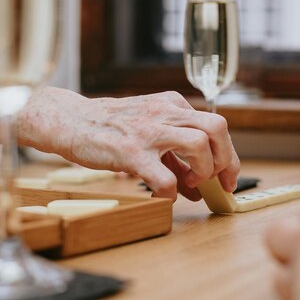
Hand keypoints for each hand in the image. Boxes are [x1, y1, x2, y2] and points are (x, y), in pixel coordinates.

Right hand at [20, 88, 239, 200]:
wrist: (71, 121)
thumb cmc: (109, 127)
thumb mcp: (148, 130)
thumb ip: (173, 155)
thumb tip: (196, 186)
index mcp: (172, 104)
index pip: (216, 125)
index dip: (228, 155)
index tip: (227, 178)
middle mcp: (165, 112)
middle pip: (217, 128)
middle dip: (225, 161)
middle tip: (218, 182)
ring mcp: (148, 131)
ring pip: (198, 145)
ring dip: (202, 171)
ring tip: (190, 185)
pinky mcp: (130, 151)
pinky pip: (164, 176)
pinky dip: (170, 191)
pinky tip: (163, 195)